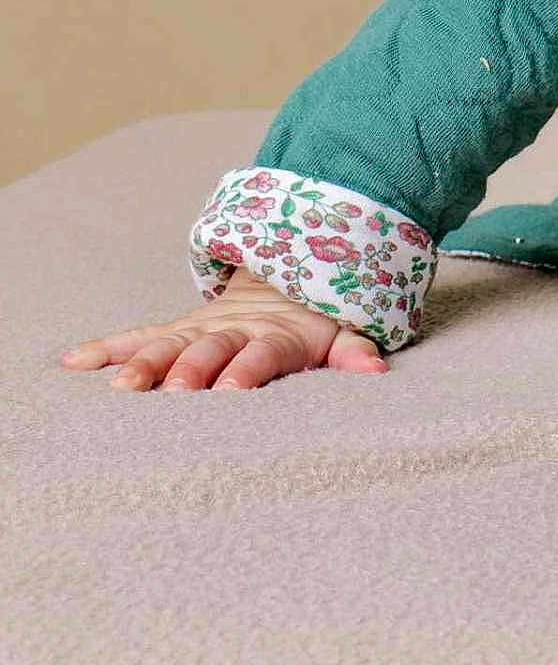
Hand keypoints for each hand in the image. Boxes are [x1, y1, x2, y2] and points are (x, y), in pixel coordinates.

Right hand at [59, 271, 388, 391]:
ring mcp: (203, 330)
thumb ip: (354, 349)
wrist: (290, 272)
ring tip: (121, 387)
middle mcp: (236, 332)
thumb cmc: (317, 319)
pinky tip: (74, 361)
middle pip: (211, 350)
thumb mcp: (341, 329)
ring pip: (169, 344)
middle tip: (176, 392)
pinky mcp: (179, 329)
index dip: (249, 368)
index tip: (232, 389)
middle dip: (192, 369)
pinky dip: (108, 347)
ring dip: (145, 364)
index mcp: (278, 336)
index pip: (263, 353)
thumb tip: (375, 370)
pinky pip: (140, 336)